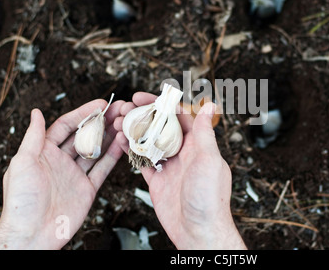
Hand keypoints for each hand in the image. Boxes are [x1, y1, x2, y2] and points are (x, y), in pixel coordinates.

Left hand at [0, 99, 124, 249]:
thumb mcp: (23, 163)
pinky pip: (102, 169)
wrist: (32, 235)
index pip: (66, 126)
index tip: (100, 104)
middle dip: (101, 122)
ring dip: (110, 136)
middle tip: (118, 111)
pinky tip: (122, 144)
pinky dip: (113, 157)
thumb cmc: (21, 201)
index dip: (83, 114)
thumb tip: (36, 112)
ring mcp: (75, 175)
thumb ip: (34, 137)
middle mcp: (61, 161)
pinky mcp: (87, 189)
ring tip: (124, 123)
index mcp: (44, 152)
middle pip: (85, 135)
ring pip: (96, 150)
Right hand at [114, 93, 246, 249]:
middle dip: (144, 115)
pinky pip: (143, 161)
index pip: (178, 117)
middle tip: (126, 107)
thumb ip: (204, 133)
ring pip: (149, 142)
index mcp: (198, 145)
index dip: (162, 105)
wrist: (198, 232)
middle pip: (161, 127)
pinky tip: (120, 141)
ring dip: (135, 130)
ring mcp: (169, 167)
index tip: (144, 97)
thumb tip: (209, 105)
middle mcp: (183, 153)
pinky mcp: (157, 181)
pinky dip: (131, 150)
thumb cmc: (209, 198)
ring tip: (118, 121)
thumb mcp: (208, 160)